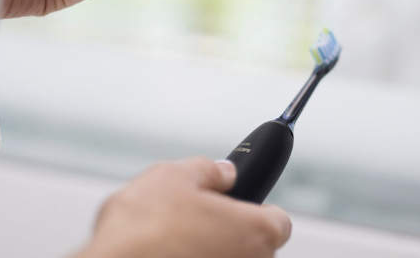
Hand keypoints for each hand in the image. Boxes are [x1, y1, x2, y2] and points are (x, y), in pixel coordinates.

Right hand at [77, 158, 291, 257]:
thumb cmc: (142, 232)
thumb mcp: (173, 176)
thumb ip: (208, 170)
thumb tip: (222, 172)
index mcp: (257, 232)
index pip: (277, 219)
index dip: (256, 206)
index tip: (236, 200)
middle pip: (251, 246)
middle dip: (227, 231)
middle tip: (195, 217)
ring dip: (206, 252)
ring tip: (169, 241)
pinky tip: (162, 255)